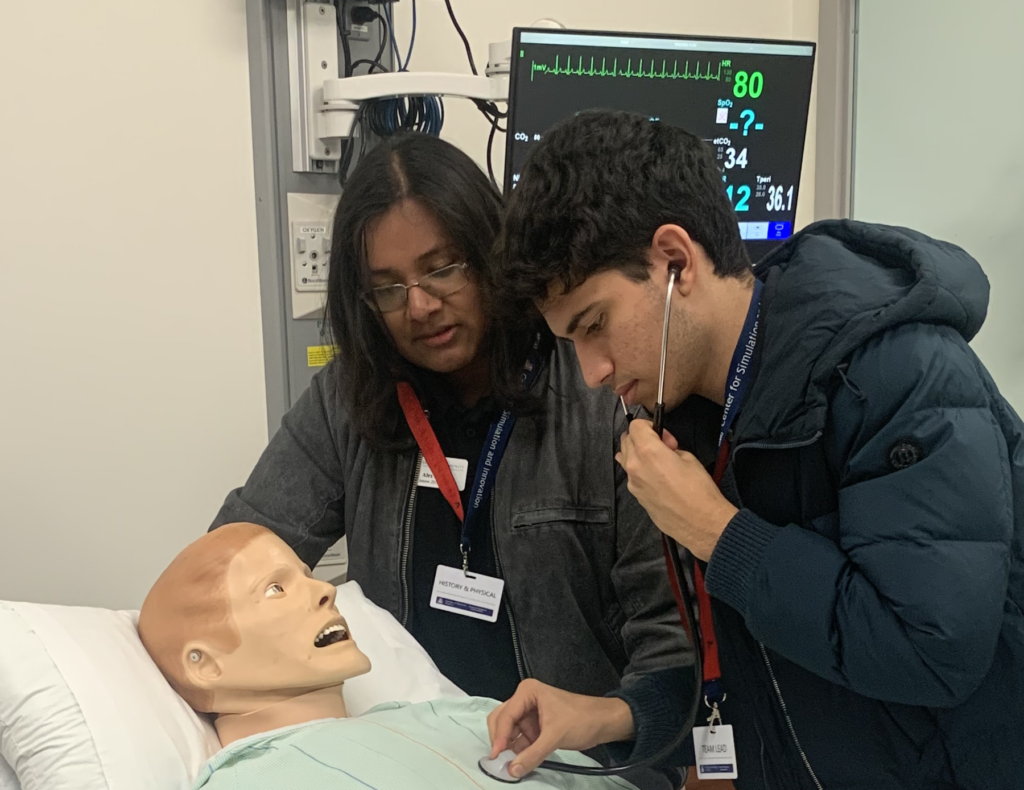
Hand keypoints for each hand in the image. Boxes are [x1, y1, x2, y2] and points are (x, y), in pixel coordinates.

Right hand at [486, 679, 634, 777]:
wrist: (603, 722)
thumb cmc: (583, 719)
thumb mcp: (556, 736)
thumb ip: (533, 754)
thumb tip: (513, 769)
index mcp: (527, 692)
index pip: (505, 716)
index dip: (499, 737)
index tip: (496, 756)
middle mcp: (525, 700)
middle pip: (501, 720)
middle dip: (501, 740)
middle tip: (500, 761)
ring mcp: (529, 713)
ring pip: (509, 732)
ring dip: (509, 748)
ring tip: (511, 764)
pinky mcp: (535, 726)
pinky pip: (520, 739)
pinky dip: (518, 751)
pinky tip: (520, 762)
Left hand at [615, 419, 737, 561]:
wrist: (700, 523)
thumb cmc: (699, 489)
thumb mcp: (688, 457)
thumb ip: (669, 447)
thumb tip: (663, 447)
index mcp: (647, 452)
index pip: (635, 426)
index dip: (650, 426)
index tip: (663, 435)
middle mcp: (634, 466)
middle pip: (626, 440)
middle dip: (642, 438)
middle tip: (664, 448)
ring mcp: (632, 483)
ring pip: (625, 458)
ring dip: (637, 453)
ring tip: (658, 462)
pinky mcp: (636, 497)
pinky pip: (632, 475)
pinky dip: (640, 470)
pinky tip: (658, 478)